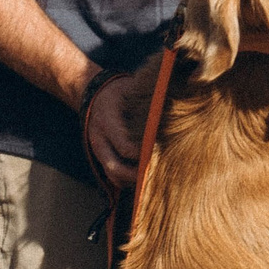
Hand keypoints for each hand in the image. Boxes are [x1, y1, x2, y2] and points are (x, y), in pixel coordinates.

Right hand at [81, 59, 162, 196]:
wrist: (92, 93)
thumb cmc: (118, 91)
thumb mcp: (130, 88)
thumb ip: (148, 99)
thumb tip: (176, 105)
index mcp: (108, 121)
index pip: (125, 147)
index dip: (143, 155)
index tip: (163, 154)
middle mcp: (99, 139)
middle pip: (116, 167)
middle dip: (138, 175)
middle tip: (160, 174)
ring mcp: (98, 150)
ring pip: (113, 175)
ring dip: (132, 180)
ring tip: (154, 178)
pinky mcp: (100, 156)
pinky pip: (112, 176)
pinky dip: (127, 180)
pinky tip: (144, 177)